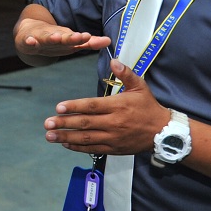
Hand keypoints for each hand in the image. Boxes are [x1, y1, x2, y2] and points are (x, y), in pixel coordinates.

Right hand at [15, 17, 108, 58]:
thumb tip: (109, 41)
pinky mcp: (27, 41)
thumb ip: (89, 42)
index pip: (76, 38)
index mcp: (65, 37)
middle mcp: (54, 36)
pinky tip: (31, 41)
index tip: (89, 36)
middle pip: (64, 37)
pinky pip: (28, 42)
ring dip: (52, 38)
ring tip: (56, 37)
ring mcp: (41, 38)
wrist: (28, 32)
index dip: (82, 38)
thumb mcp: (70, 41)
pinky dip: (29, 41)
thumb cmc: (53, 37)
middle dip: (71, 38)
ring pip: (47, 38)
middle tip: (80, 37)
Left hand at [44, 58, 168, 156]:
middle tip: (47, 123)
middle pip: (85, 123)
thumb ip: (126, 74)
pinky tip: (65, 144)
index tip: (59, 107)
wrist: (163, 133)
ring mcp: (113, 137)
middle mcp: (114, 123)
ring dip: (66, 137)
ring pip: (86, 138)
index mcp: (118, 106)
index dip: (75, 106)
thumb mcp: (140, 86)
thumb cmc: (149, 107)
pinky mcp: (114, 148)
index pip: (92, 106)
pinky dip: (78, 147)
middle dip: (64, 123)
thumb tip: (113, 61)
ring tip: (50, 136)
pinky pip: (93, 149)